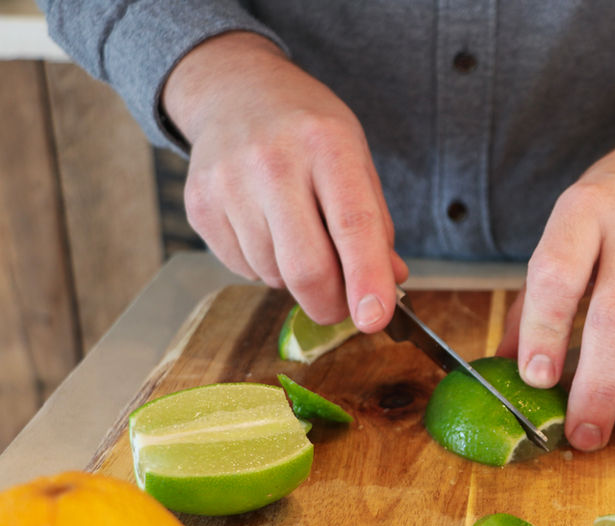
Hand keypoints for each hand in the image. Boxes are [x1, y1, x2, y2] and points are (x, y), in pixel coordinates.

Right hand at [162, 32, 406, 329]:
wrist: (235, 91)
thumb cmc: (308, 131)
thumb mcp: (356, 159)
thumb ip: (376, 224)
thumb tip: (390, 282)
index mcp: (327, 145)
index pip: (352, 226)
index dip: (366, 279)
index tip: (374, 319)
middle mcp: (273, 161)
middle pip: (306, 268)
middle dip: (331, 304)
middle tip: (343, 305)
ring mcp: (228, 184)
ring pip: (274, 275)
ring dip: (295, 278)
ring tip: (298, 235)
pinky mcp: (198, 206)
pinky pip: (243, 269)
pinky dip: (265, 267)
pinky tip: (267, 228)